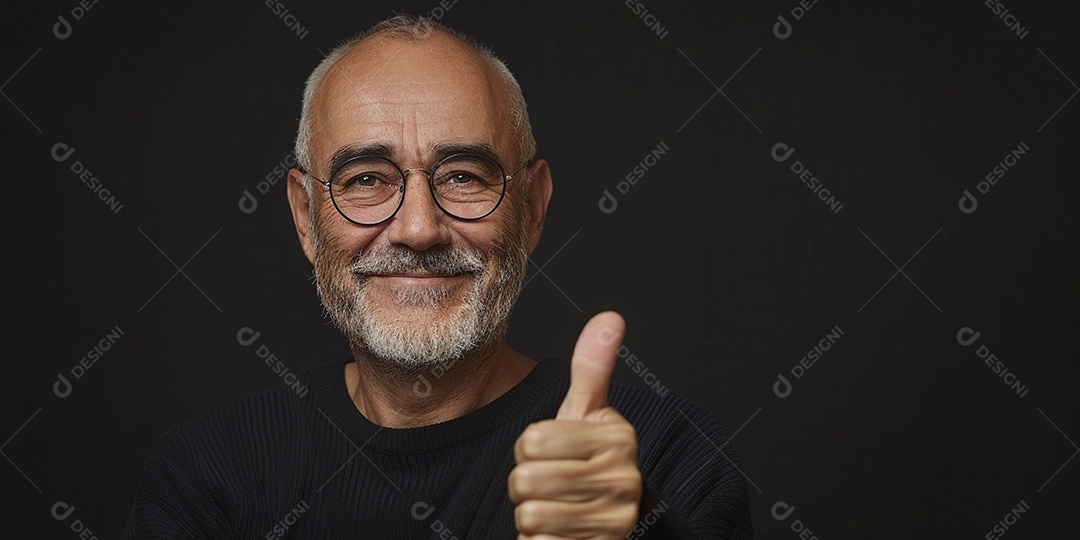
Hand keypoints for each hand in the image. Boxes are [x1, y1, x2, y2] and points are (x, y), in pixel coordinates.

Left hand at [509, 311, 641, 538]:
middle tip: (548, 481)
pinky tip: (557, 533)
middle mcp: (624, 481)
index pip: (532, 440)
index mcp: (618, 438)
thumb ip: (593, 366)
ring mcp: (614, 522)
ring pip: (530, 516)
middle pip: (528, 480)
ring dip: (531, 514)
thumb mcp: (586, 411)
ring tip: (553, 506)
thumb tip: (610, 317)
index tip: (552, 450)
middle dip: (526, 483)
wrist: (605, 519)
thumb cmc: (586, 458)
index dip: (529, 447)